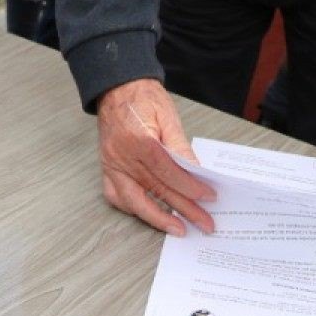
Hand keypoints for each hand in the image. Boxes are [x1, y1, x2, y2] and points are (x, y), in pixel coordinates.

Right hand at [94, 79, 215, 235]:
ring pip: (134, 201)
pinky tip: (149, 213)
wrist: (116, 87)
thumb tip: (197, 173)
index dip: (191, 187)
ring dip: (158, 218)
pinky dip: (132, 208)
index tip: (209, 196)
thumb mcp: (168, 116)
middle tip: (205, 223)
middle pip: (157, 190)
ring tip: (179, 228)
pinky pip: (116, 196)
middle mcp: (122, 156)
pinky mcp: (106, 167)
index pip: (169, 173)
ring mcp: (111, 164)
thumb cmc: (142, 97)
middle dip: (185, 209)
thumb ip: (181, 147)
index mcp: (139, 140)